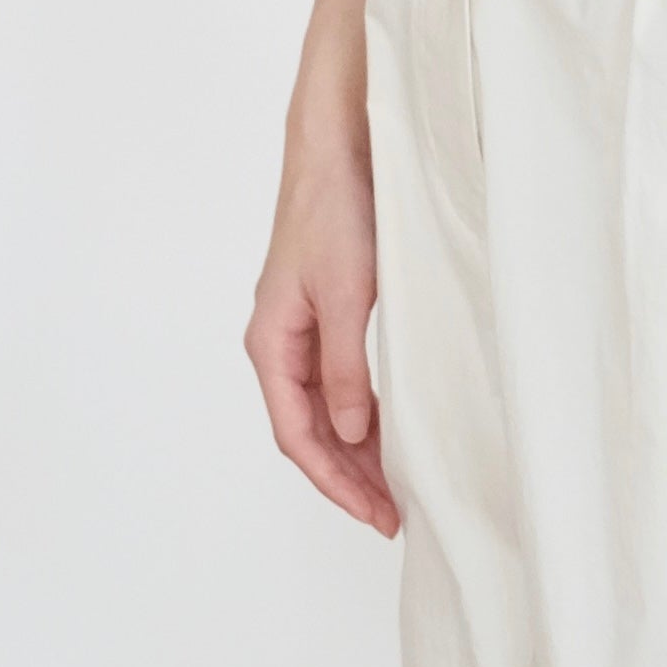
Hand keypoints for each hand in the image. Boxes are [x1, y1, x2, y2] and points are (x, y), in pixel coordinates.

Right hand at [247, 154, 397, 535]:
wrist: (338, 149)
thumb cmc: (336, 212)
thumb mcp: (346, 297)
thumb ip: (346, 369)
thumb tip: (351, 433)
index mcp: (271, 344)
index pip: (296, 435)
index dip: (335, 481)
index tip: (374, 514)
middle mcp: (280, 344)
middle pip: (310, 431)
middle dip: (349, 477)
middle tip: (394, 517)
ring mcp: (302, 330)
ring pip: (326, 411)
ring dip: (357, 451)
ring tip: (395, 488)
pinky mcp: (328, 314)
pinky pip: (339, 383)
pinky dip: (364, 414)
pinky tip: (389, 433)